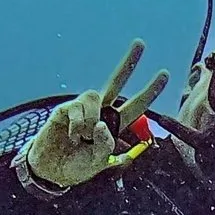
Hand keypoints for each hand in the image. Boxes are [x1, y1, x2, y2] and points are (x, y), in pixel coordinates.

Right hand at [23, 41, 170, 190]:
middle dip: (128, 64)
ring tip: (83, 138)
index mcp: (113, 125)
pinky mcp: (65, 109)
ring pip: (95, 97)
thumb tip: (102, 125)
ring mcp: (82, 109)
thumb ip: (105, 147)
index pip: (135, 106)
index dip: (149, 92)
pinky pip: (77, 108)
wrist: (50, 171)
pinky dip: (78, 125)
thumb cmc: (76, 166)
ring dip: (91, 120)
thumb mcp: (97, 163)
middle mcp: (100, 112)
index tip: (164, 74)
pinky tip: (72, 136)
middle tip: (141, 43)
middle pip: (116, 83)